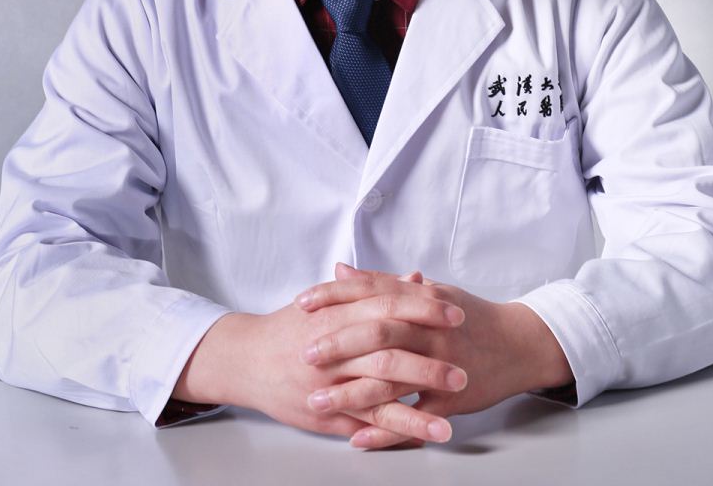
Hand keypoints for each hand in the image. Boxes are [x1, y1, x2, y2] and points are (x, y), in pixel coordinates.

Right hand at [172, 279, 468, 442]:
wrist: (247, 358)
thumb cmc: (294, 324)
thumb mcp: (332, 298)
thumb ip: (376, 289)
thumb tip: (417, 278)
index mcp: (339, 313)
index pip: (388, 306)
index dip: (424, 310)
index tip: (457, 313)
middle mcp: (336, 347)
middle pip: (388, 352)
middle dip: (429, 360)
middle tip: (464, 366)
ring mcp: (332, 383)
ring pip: (379, 394)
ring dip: (419, 405)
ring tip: (454, 411)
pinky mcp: (328, 412)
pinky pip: (366, 422)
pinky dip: (396, 429)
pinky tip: (424, 434)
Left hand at [296, 264, 572, 448]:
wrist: (519, 342)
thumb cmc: (468, 316)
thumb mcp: (428, 292)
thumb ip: (382, 283)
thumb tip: (341, 271)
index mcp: (421, 300)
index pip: (372, 292)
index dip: (336, 296)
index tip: (303, 303)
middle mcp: (430, 329)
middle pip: (379, 332)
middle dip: (339, 344)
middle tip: (306, 355)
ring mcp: (441, 365)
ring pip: (392, 379)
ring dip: (352, 393)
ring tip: (318, 403)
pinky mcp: (451, 399)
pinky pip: (415, 419)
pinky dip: (386, 431)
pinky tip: (358, 439)